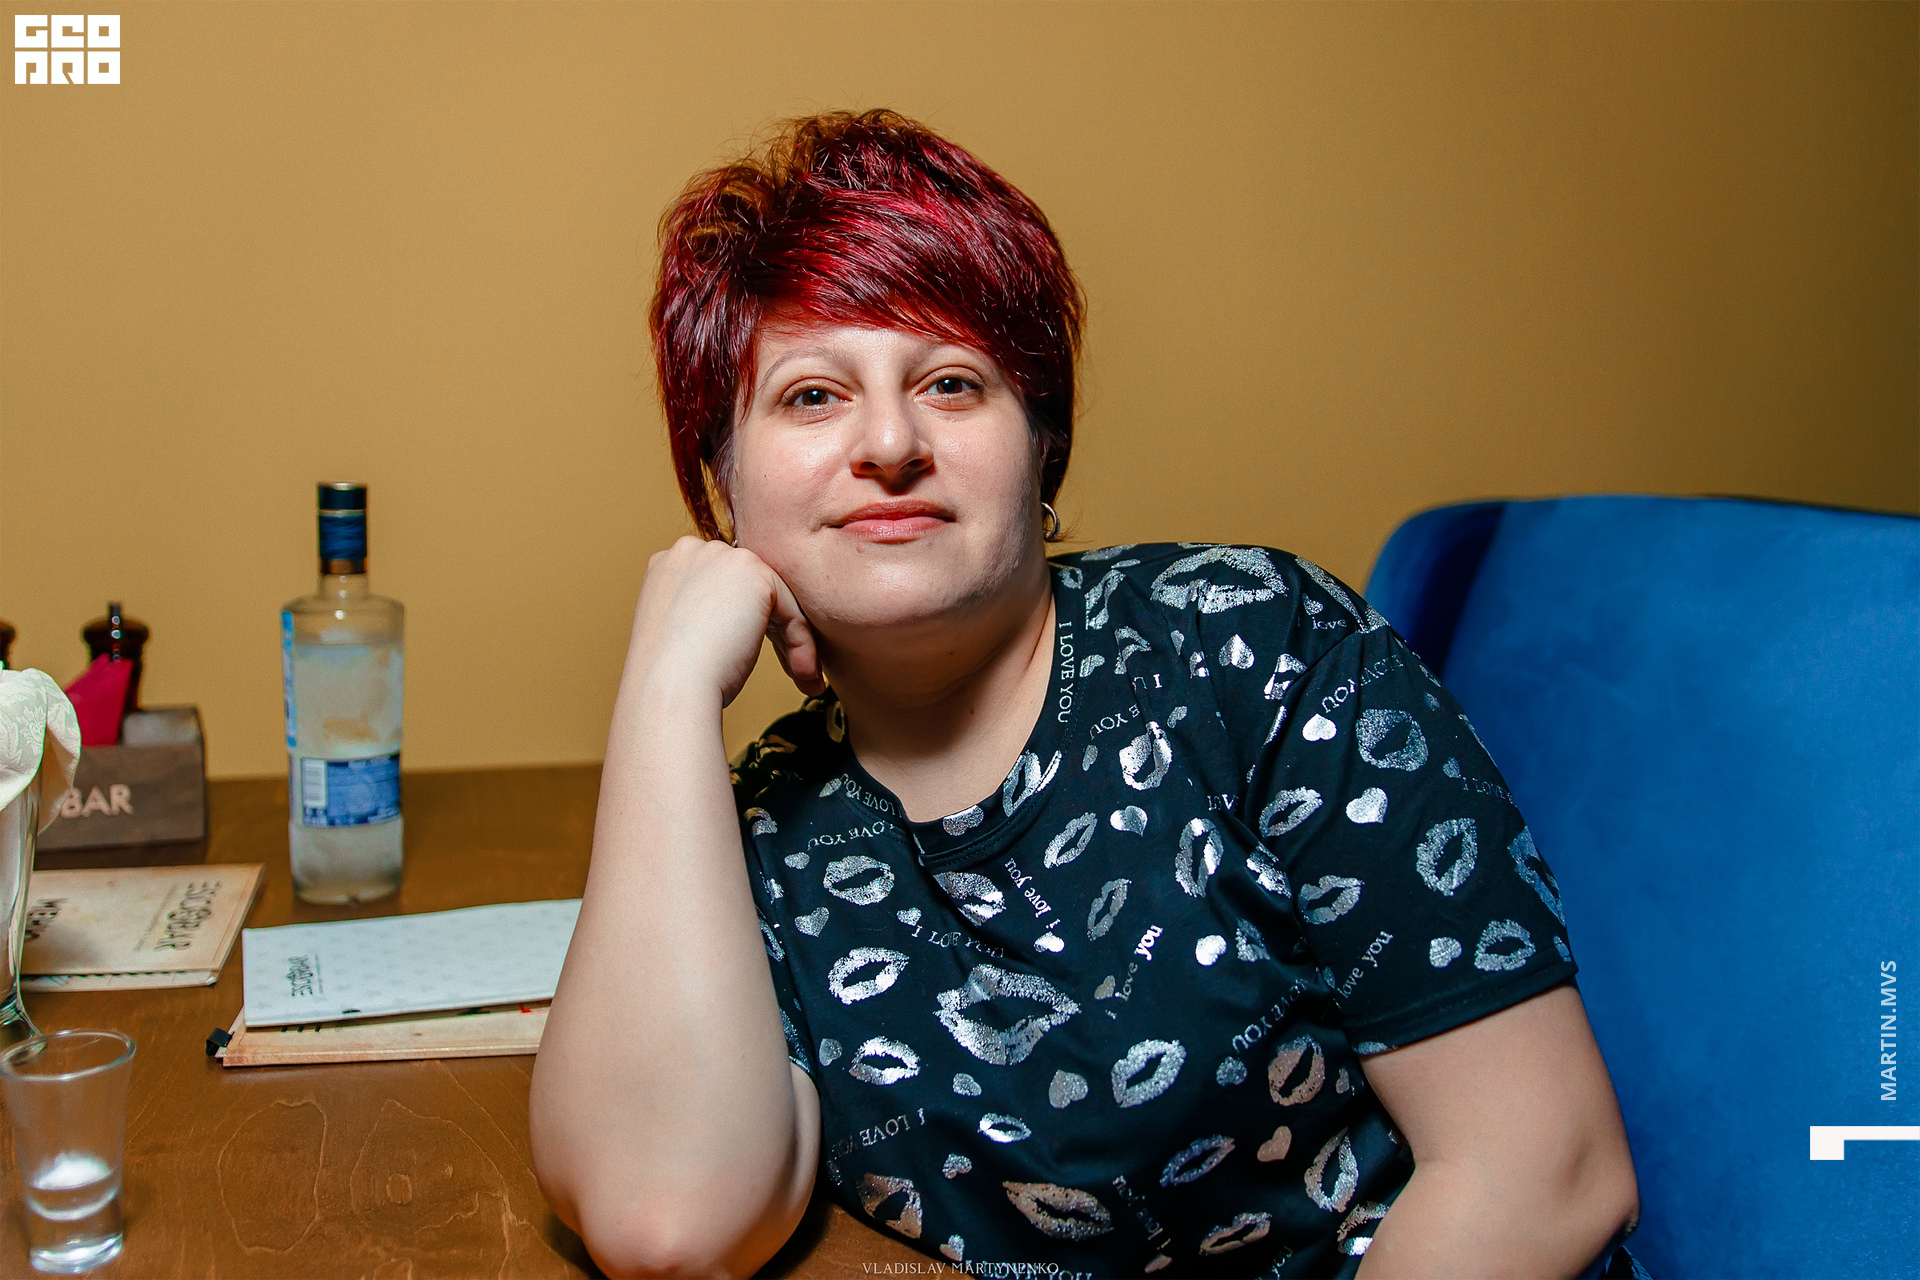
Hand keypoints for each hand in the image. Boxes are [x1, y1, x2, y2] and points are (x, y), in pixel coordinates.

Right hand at [626, 536, 824, 707]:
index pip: (722, 588)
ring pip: (774, 599)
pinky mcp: (753, 572)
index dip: (745, 625)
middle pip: (750, 590)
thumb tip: (741, 627)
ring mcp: (722, 557)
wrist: (668, 687)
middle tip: (794, 672)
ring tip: (804, 679)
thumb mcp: (682, 635)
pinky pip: (791, 609)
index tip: (755, 659)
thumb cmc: (672, 678)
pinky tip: (804, 674)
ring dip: (793, 642)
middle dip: (774, 632)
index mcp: (668, 567)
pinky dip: (801, 643)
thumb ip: (705, 616)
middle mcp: (692, 552)